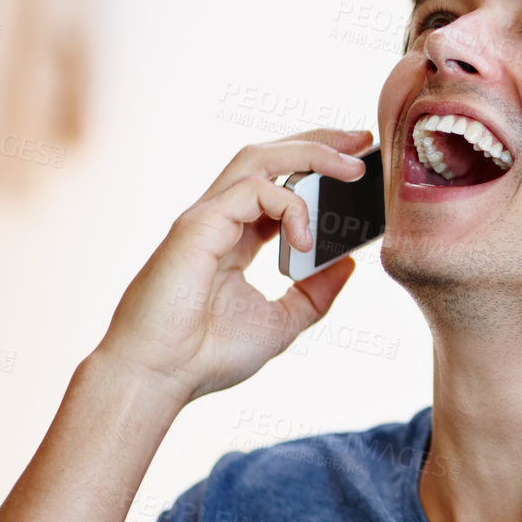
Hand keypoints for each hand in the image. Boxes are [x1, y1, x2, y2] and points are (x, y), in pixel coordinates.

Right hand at [94, 128, 374, 405]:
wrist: (158, 378)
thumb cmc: (206, 356)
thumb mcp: (281, 323)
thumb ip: (314, 293)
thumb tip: (348, 264)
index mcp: (235, 238)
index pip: (278, 185)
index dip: (316, 169)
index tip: (359, 168)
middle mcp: (218, 219)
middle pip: (268, 157)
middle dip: (318, 142)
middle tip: (363, 142)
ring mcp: (205, 218)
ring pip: (258, 159)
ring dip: (309, 154)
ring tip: (352, 166)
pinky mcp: (198, 226)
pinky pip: (253, 190)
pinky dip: (290, 206)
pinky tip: (306, 239)